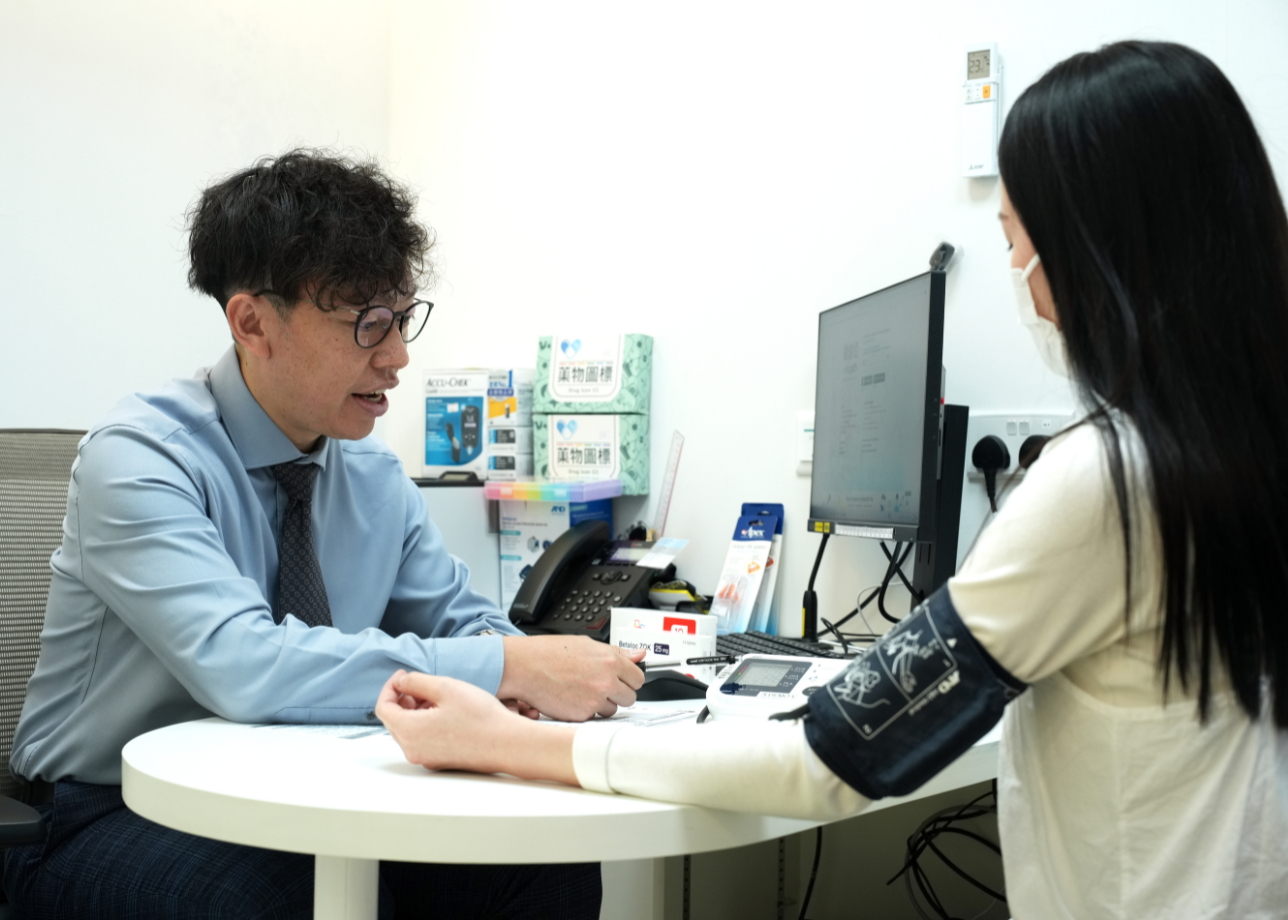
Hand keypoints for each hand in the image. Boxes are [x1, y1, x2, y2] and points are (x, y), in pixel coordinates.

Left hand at [376, 670, 576, 782]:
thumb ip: (416, 681)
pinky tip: (447, 713)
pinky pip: (422, 739)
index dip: (390, 687)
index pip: (383, 707)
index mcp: (409, 731)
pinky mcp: (439, 761)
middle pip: (394, 720)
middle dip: (403, 698)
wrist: (508, 744)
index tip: (403, 675)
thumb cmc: (480, 716)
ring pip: (408, 730)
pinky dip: (425, 723)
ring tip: (438, 697)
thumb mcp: (445, 687)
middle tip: (422, 684)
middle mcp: (413, 750)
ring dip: (415, 711)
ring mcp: (426, 758)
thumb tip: (401, 682)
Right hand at [497, 635, 646, 720]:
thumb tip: (639, 655)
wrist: (523, 666)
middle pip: (629, 698)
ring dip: (602, 705)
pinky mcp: (581, 716)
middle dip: (618, 694)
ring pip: (612, 710)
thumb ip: (616, 653)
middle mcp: (606, 681)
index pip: (638, 678)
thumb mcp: (586, 644)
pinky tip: (572, 699)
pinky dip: (585, 712)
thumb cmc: (549, 653)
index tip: (624, 680)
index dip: (629, 680)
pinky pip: (593, 718)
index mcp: (610, 661)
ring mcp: (594, 700)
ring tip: (583, 692)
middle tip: (602, 687)